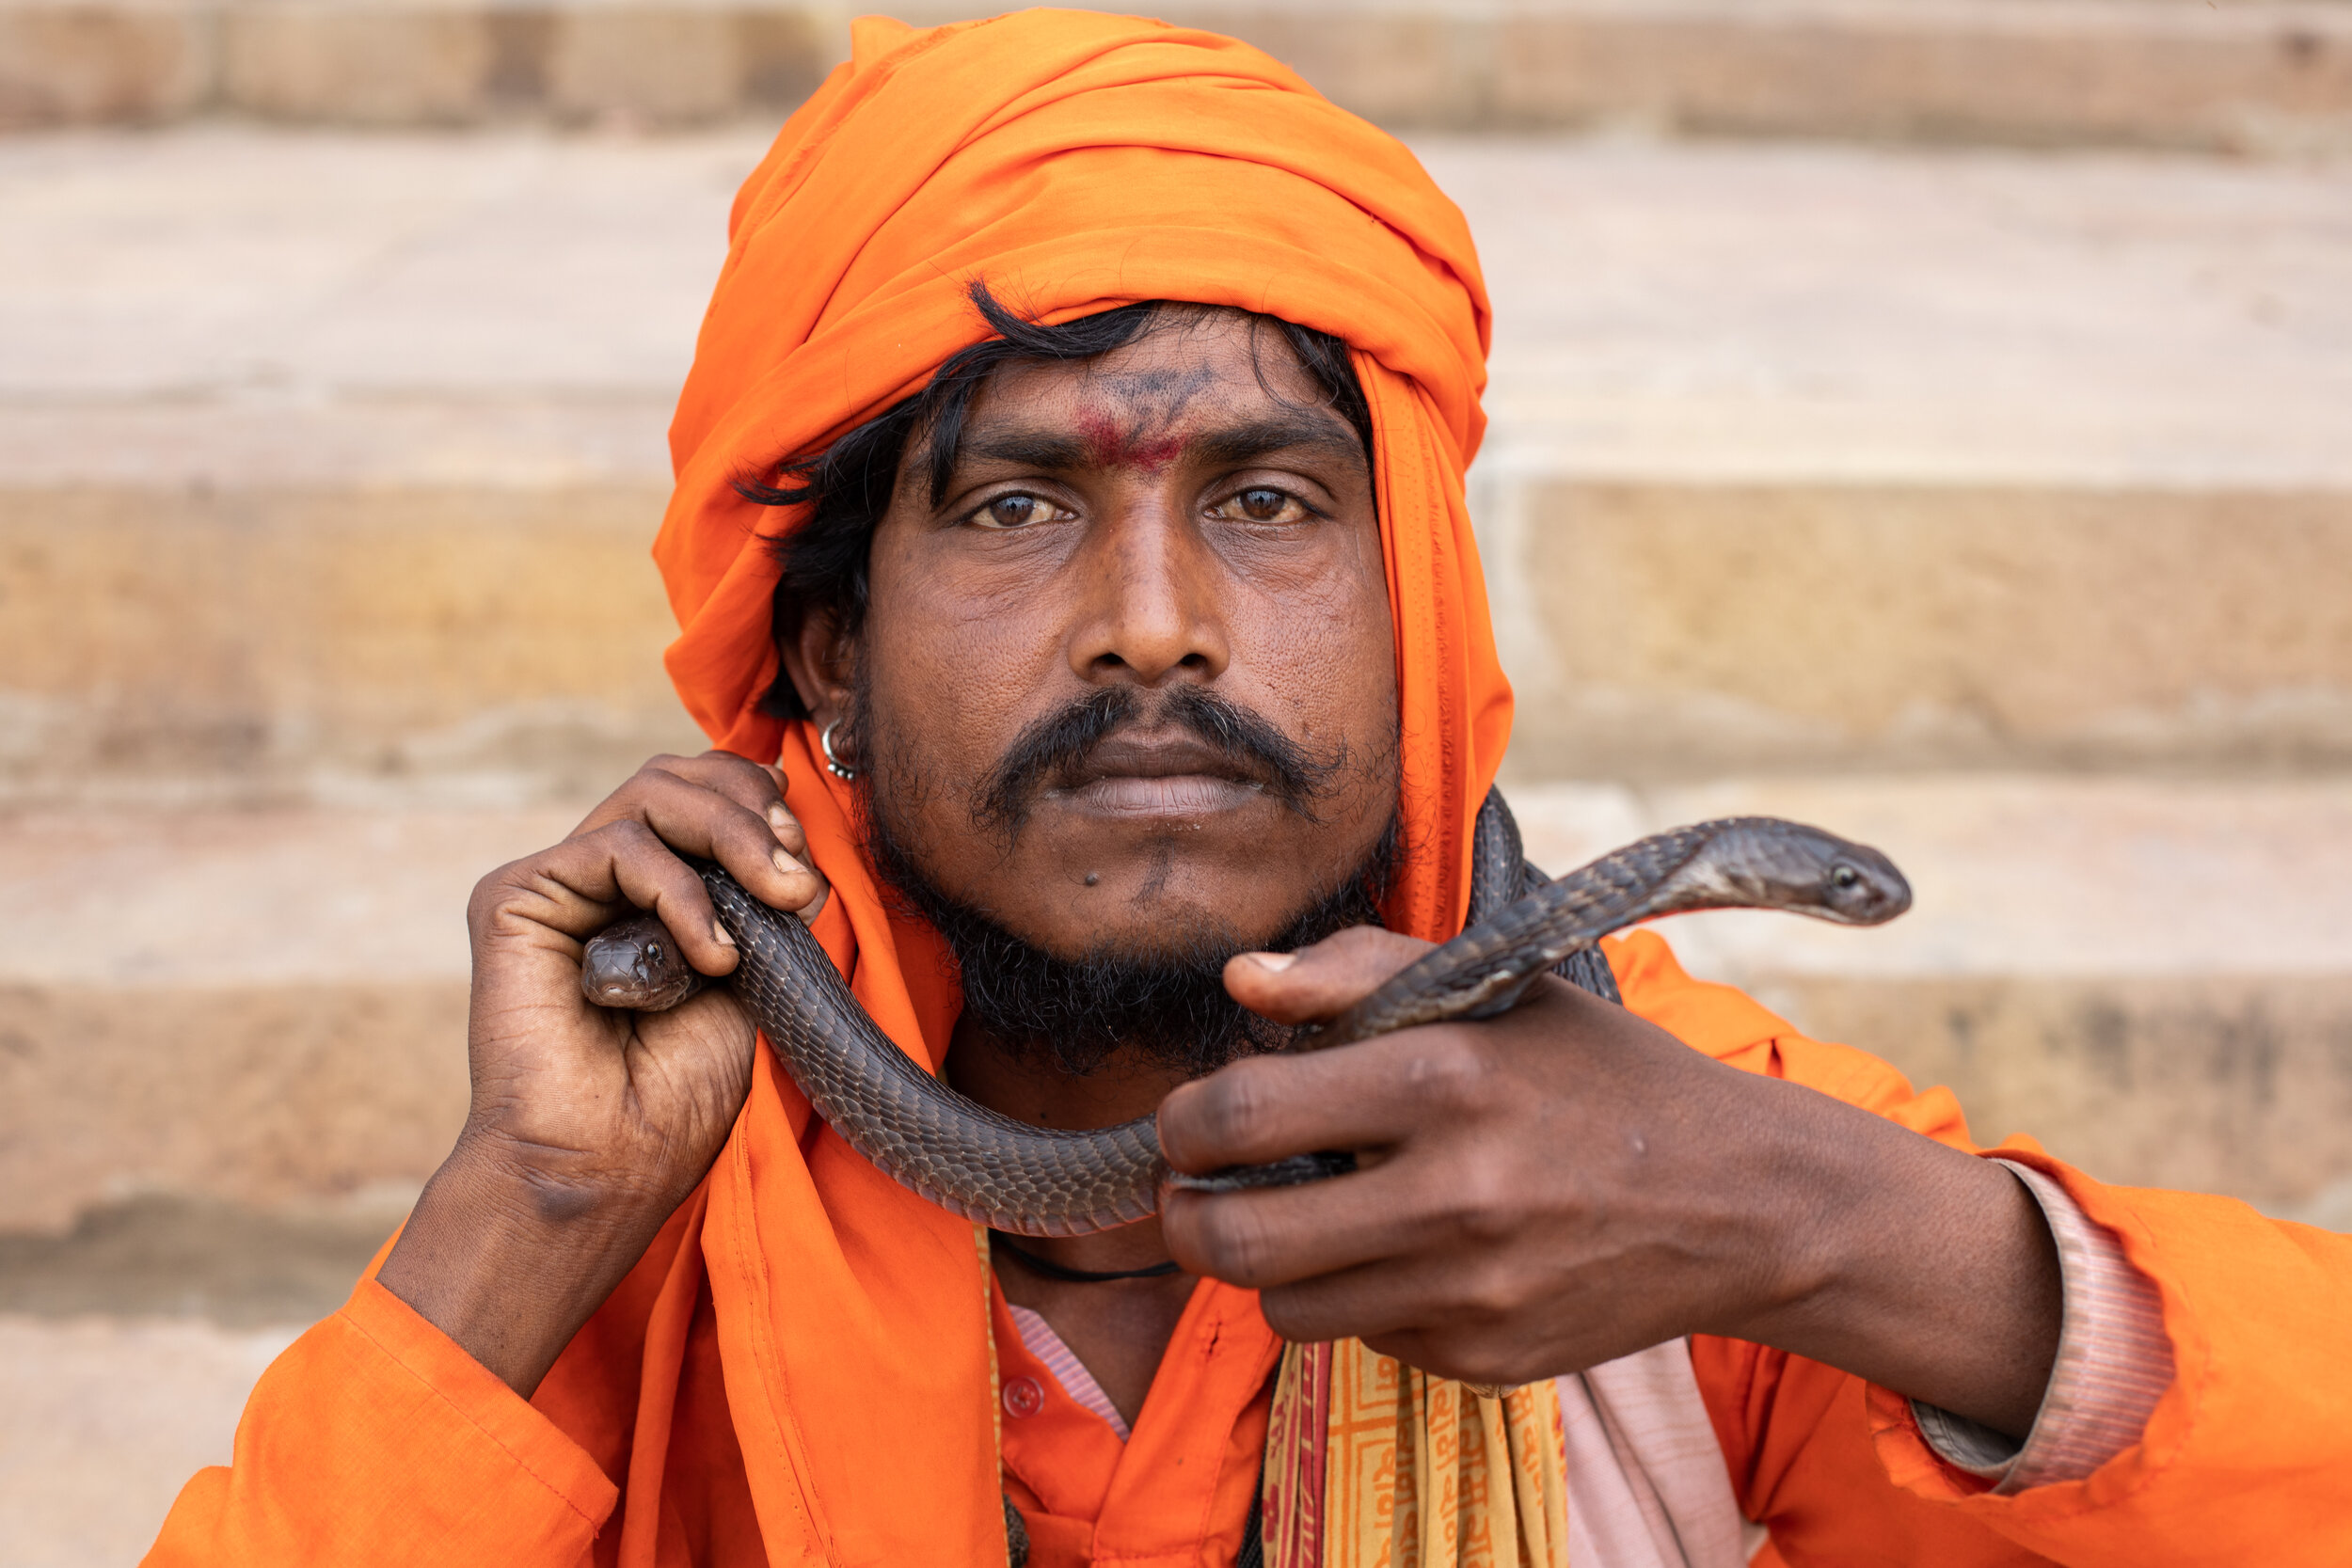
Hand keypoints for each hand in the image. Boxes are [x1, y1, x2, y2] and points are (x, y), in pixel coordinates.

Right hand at [379, 751, 828, 1393]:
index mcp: (650, 890)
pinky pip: (617, 847)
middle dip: (755, 814)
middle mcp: (599, 877)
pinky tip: (711, 957)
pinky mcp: (515, 897)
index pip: (705, 793)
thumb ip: (752, 892)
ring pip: (653, 792)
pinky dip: (682, 894)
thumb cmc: (673, 1095)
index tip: (808, 874)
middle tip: (799, 882)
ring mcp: (558, 884)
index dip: (762, 807)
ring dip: (735, 839)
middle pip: (679, 776)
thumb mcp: (746, 971)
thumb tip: (787, 812)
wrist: (606, 1166)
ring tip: (778, 902)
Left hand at [1156, 928, 2060, 1435]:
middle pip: (1234, 1239)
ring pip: (1286, 1305)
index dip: (1183, 1122)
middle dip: (1190, 1215)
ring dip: (1276, 1264)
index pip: (1238, 1116)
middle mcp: (1451, 1196)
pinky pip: (1367, 1339)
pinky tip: (1417, 1253)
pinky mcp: (1487, 1362)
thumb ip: (1358, 973)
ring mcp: (1470, 1294)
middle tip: (1199, 1192)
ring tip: (1318, 1215)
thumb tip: (1240, 982)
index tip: (1189, 1120)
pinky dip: (1365, 1300)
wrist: (1744, 1200)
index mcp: (1443, 1081)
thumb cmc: (1602, 1075)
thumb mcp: (1495, 989)